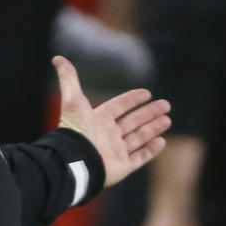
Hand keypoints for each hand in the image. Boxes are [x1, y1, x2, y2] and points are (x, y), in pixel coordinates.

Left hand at [53, 55, 170, 186]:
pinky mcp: (121, 167)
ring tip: (167, 120)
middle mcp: (106, 135)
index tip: (147, 93)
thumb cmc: (75, 129)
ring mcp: (114, 152)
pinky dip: (151, 150)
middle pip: (132, 122)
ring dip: (153, 129)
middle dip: (149, 113)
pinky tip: (161, 141)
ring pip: (138, 138)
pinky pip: (139, 158)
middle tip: (166, 105)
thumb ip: (68, 78)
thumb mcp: (73, 99)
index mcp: (97, 120)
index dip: (132, 99)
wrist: (76, 160)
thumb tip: (57, 58)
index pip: (118, 107)